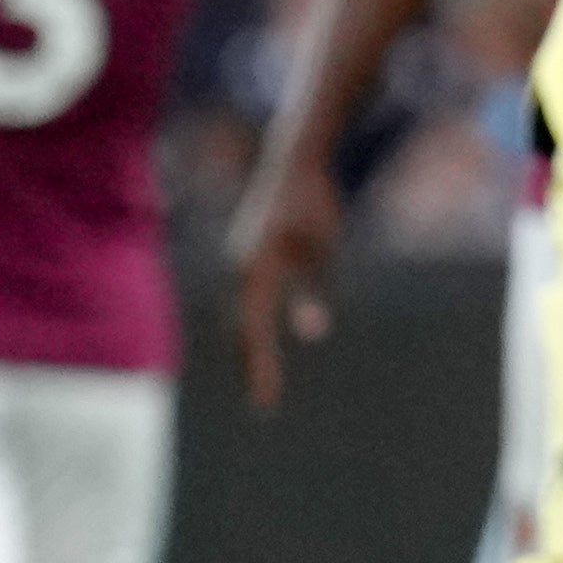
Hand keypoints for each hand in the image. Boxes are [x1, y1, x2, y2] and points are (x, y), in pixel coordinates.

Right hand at [226, 150, 338, 412]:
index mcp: (254, 270)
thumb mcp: (323, 248)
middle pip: (242, 329)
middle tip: (263, 405)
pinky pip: (247, 299)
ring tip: (262, 381)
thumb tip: (312, 332)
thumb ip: (315, 291)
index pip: (254, 332)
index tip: (266, 402)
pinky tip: (262, 340)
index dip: (260, 368)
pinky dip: (253, 324)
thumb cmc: (315, 201)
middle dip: (252, 366)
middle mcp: (239, 268)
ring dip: (250, 348)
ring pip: (242, 314)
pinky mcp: (246, 253)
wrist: (294, 157)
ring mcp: (239, 260)